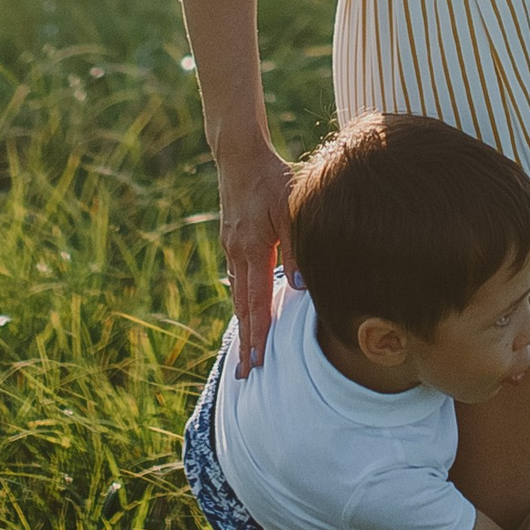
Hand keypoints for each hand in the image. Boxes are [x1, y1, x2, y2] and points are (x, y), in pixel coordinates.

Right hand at [218, 144, 295, 369]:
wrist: (239, 155)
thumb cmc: (270, 177)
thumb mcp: (289, 207)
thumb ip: (296, 246)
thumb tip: (298, 286)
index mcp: (251, 250)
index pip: (256, 303)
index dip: (258, 336)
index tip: (256, 364)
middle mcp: (236, 254)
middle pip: (242, 308)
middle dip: (245, 343)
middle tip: (244, 375)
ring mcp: (231, 248)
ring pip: (238, 295)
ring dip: (243, 325)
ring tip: (244, 351)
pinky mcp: (232, 239)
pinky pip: (238, 279)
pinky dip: (242, 301)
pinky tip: (247, 310)